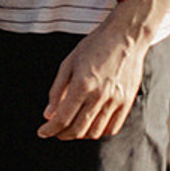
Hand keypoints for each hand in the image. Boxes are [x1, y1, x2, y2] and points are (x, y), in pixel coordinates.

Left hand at [38, 14, 149, 141]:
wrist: (125, 36)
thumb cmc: (95, 45)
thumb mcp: (69, 62)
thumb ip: (57, 90)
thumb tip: (49, 114)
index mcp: (82, 84)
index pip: (63, 118)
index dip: (50, 129)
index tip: (42, 132)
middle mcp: (99, 96)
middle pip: (78, 129)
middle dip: (63, 134)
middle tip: (55, 131)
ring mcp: (115, 101)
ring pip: (95, 132)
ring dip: (80, 134)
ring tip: (72, 127)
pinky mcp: (126, 103)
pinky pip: (112, 128)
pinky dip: (99, 131)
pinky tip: (91, 124)